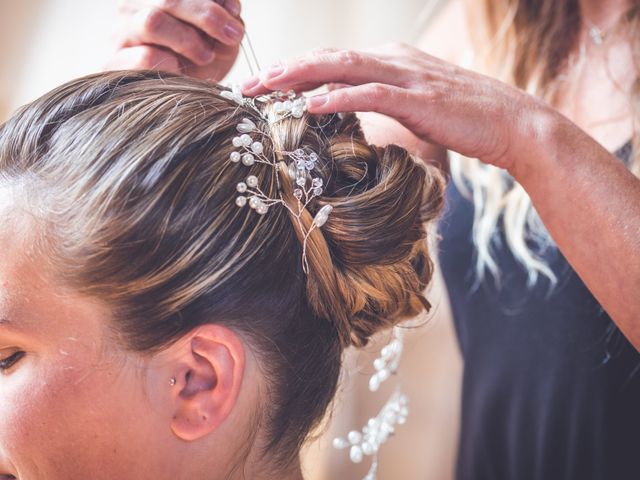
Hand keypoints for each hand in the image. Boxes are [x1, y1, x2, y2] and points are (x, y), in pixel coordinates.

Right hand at [106, 0, 243, 81]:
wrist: (173, 99)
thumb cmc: (197, 62)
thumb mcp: (218, 38)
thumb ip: (225, 19)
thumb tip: (231, 8)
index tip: (235, 12)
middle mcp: (135, 6)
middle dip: (207, 15)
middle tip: (231, 37)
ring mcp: (122, 32)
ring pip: (153, 21)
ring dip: (188, 39)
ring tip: (205, 55)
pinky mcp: (115, 62)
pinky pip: (144, 56)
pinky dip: (170, 63)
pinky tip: (178, 69)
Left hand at [242, 44, 555, 173]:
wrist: (513, 123)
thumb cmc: (465, 119)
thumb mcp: (416, 104)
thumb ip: (384, 100)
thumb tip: (352, 110)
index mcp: (391, 60)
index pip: (333, 62)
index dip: (295, 71)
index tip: (264, 87)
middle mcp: (393, 60)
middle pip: (327, 59)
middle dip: (284, 71)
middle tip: (248, 85)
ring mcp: (406, 76)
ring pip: (341, 68)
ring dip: (299, 77)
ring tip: (266, 89)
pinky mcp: (418, 98)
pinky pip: (370, 94)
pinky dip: (337, 98)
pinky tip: (310, 105)